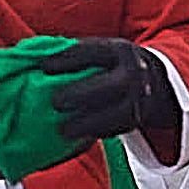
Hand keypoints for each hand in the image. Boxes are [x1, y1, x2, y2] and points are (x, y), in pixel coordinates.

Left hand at [41, 38, 174, 142]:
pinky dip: (93, 134)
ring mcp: (138, 99)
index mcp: (120, 51)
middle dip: (79, 94)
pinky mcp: (135, 121)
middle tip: (54, 102)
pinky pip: (113, 130)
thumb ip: (76, 55)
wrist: (153, 81)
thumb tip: (36, 59)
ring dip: (85, 123)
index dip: (67, 59)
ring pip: (113, 115)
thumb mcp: (103, 51)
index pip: (92, 52)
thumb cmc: (113, 65)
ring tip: (62, 129)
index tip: (44, 66)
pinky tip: (75, 137)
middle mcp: (133, 74)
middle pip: (107, 86)